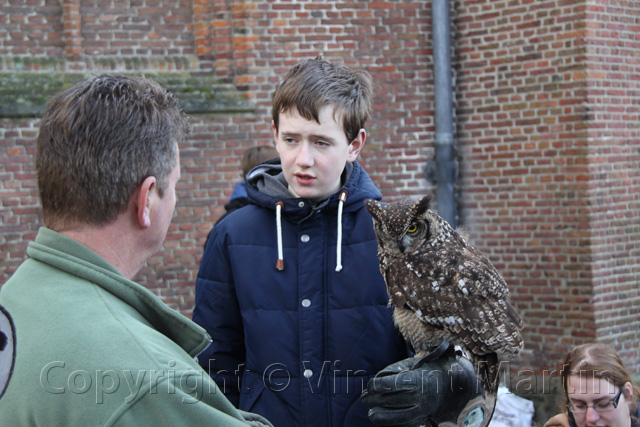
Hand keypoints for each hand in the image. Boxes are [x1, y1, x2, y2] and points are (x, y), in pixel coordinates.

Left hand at [361, 349, 493, 426]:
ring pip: (397, 417)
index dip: (376, 386)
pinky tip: (383, 418)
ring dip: (380, 416)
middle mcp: (420, 396)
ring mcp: (422, 410)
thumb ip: (393, 370)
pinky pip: (405, 424)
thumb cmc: (425, 370)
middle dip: (374, 400)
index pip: (391, 385)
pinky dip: (391, 423)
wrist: (448, 385)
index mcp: (417, 379)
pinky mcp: (422, 419)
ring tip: (371, 413)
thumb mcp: (410, 364)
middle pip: (391, 400)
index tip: (370, 385)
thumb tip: (376, 380)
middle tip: (364, 398)